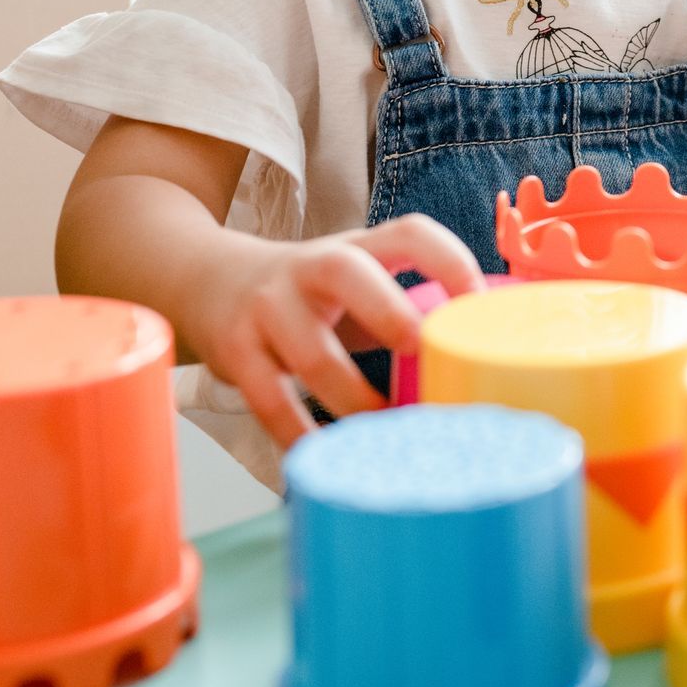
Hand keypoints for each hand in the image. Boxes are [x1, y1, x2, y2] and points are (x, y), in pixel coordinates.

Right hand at [185, 214, 483, 447]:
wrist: (208, 282)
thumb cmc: (310, 293)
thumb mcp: (357, 281)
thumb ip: (405, 305)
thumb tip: (479, 353)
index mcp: (357, 247)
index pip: (408, 233)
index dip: (448, 258)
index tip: (477, 299)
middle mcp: (311, 268)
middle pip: (349, 272)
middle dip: (390, 312)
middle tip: (422, 352)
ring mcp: (268, 306)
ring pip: (311, 352)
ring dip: (352, 396)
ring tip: (385, 428)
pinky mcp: (235, 350)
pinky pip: (268, 399)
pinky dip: (299, 433)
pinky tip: (326, 453)